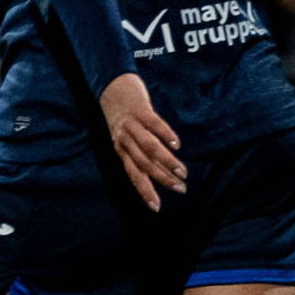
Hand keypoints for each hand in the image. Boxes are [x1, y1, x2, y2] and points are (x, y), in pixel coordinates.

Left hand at [100, 72, 186, 209]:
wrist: (111, 86)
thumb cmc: (122, 115)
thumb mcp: (125, 137)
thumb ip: (137, 152)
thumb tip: (157, 171)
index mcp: (121, 149)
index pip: (133, 175)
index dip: (144, 191)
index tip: (156, 208)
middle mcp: (124, 139)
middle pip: (143, 164)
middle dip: (162, 179)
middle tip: (181, 188)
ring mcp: (132, 125)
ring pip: (149, 148)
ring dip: (166, 161)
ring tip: (183, 172)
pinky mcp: (141, 110)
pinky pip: (154, 125)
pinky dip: (165, 135)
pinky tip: (176, 144)